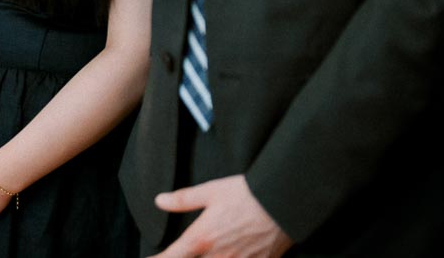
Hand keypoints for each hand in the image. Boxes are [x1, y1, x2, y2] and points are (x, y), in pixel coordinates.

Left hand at [151, 175, 292, 257]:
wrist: (283, 203)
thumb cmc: (246, 195)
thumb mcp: (210, 192)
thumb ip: (183, 199)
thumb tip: (159, 201)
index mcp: (202, 238)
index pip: (173, 256)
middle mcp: (218, 256)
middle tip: (186, 252)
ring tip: (211, 252)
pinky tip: (232, 255)